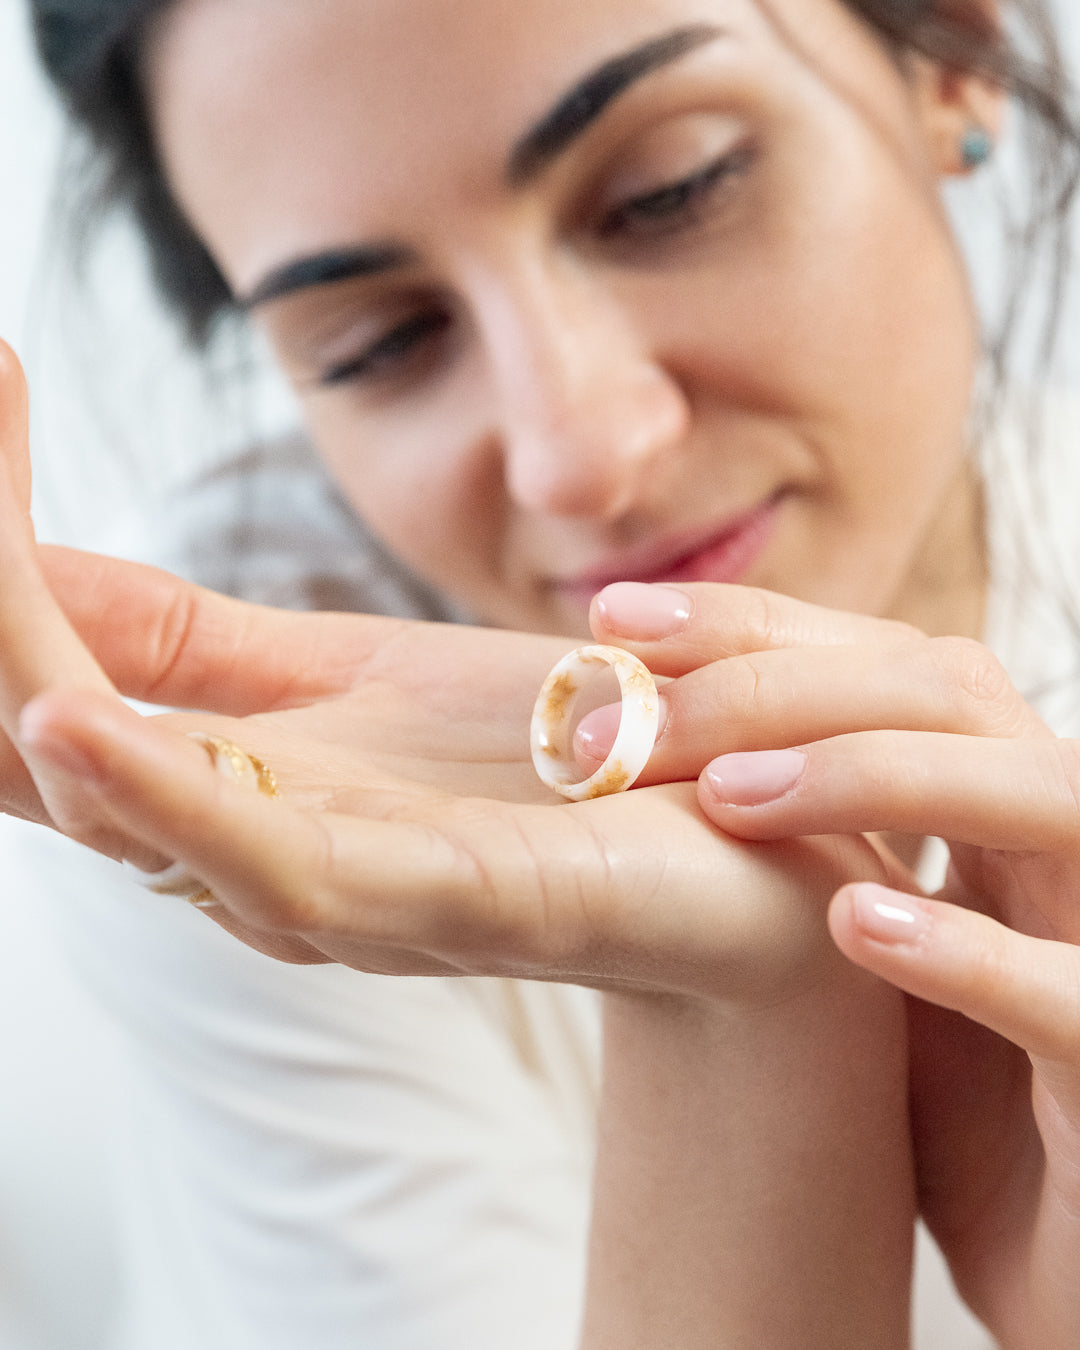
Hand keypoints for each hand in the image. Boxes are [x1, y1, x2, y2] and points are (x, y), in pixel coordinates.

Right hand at [2, 342, 892, 998]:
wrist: (744, 856)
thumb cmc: (565, 770)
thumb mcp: (363, 677)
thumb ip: (208, 652)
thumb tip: (49, 579)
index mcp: (225, 776)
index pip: (46, 652)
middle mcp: (241, 839)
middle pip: (35, 730)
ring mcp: (326, 881)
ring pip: (119, 800)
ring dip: (23, 672)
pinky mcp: (426, 903)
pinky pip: (263, 862)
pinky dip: (159, 794)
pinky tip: (75, 716)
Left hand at [589, 579, 1079, 1348]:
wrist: (1067, 1259)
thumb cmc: (964, 1099)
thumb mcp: (872, 952)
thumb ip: (802, 856)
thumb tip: (641, 767)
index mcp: (995, 806)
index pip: (883, 664)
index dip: (754, 626)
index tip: (614, 623)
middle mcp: (1061, 846)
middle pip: (950, 694)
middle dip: (781, 685)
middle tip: (631, 721)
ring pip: (1046, 797)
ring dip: (879, 775)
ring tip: (730, 797)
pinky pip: (1076, 994)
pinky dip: (971, 949)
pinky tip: (856, 923)